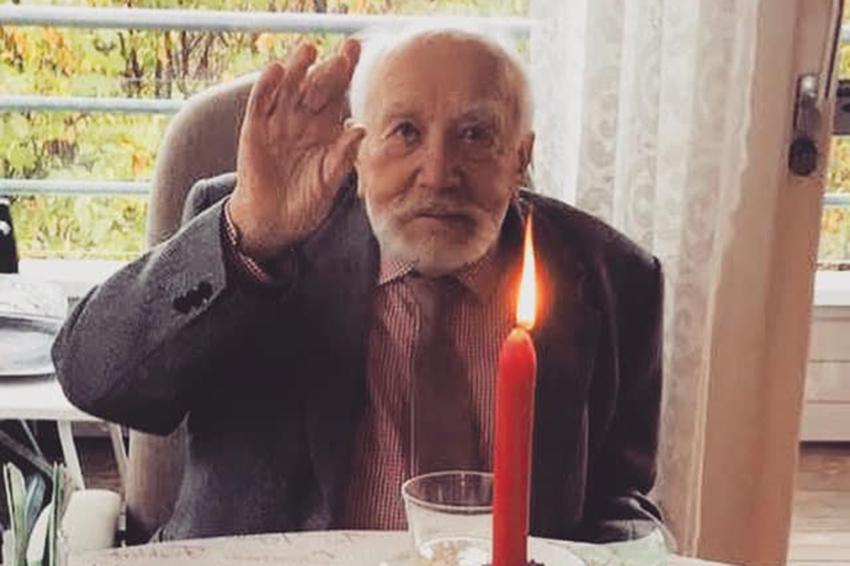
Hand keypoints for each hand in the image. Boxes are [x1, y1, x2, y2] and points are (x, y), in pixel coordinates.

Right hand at [228, 39, 365, 260]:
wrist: (274, 221)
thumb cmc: (306, 201)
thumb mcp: (330, 181)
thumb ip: (343, 156)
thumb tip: (359, 129)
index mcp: (326, 128)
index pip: (337, 96)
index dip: (346, 76)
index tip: (358, 56)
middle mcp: (302, 119)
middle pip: (316, 87)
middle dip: (329, 70)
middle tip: (343, 56)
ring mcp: (278, 122)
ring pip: (288, 89)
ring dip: (298, 68)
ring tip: (309, 50)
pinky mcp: (255, 130)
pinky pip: (260, 103)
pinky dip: (266, 87)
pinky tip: (276, 71)